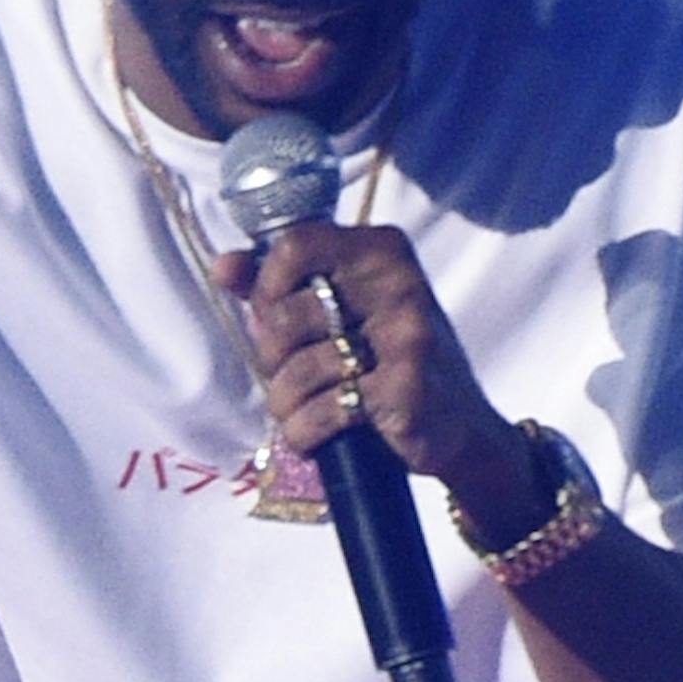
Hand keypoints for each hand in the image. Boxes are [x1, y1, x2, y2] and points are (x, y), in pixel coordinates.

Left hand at [212, 224, 515, 495]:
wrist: (459, 427)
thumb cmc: (388, 361)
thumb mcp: (344, 310)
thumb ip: (282, 284)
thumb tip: (223, 266)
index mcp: (382, 251)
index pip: (293, 246)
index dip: (265, 288)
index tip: (271, 317)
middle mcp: (400, 285)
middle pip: (284, 315)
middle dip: (271, 357)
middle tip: (288, 374)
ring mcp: (408, 338)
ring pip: (299, 370)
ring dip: (285, 403)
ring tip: (299, 411)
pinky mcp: (407, 391)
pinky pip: (324, 410)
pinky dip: (305, 431)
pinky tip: (314, 435)